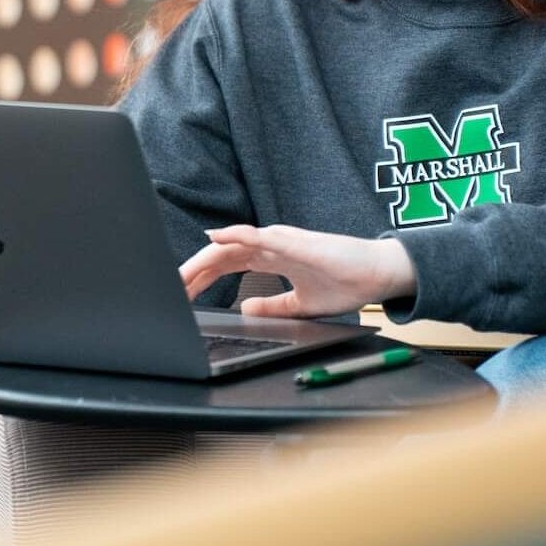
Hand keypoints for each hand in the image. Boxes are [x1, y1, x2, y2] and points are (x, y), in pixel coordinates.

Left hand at [180, 224, 416, 317]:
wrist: (377, 275)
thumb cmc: (345, 283)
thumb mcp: (299, 305)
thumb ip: (272, 305)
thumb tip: (246, 309)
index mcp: (271, 258)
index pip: (225, 265)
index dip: (201, 278)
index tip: (180, 293)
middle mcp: (271, 245)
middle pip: (221, 255)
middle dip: (194, 272)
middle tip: (169, 288)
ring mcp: (281, 241)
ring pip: (232, 245)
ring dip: (204, 259)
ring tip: (181, 274)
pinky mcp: (294, 242)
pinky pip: (259, 236)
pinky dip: (235, 236)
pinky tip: (215, 238)